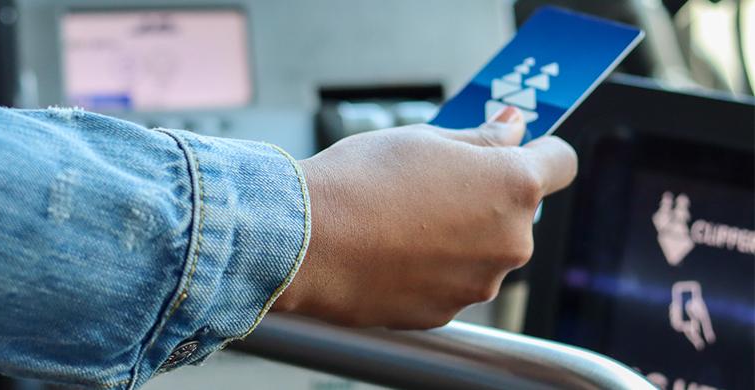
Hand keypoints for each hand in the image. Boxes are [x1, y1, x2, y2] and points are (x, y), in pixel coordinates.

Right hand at [272, 107, 576, 328]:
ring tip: (399, 221)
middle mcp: (511, 239)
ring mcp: (480, 282)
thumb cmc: (359, 180)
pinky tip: (388, 251)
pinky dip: (429, 268)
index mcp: (514, 184)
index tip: (513, 148)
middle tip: (430, 184)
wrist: (305, 241)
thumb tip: (511, 129)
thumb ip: (478, 139)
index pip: (560, 161)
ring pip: (481, 250)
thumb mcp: (422, 139)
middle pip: (517, 212)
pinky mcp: (446, 311)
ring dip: (456, 236)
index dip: (538, 150)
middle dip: (485, 197)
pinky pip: (449, 281)